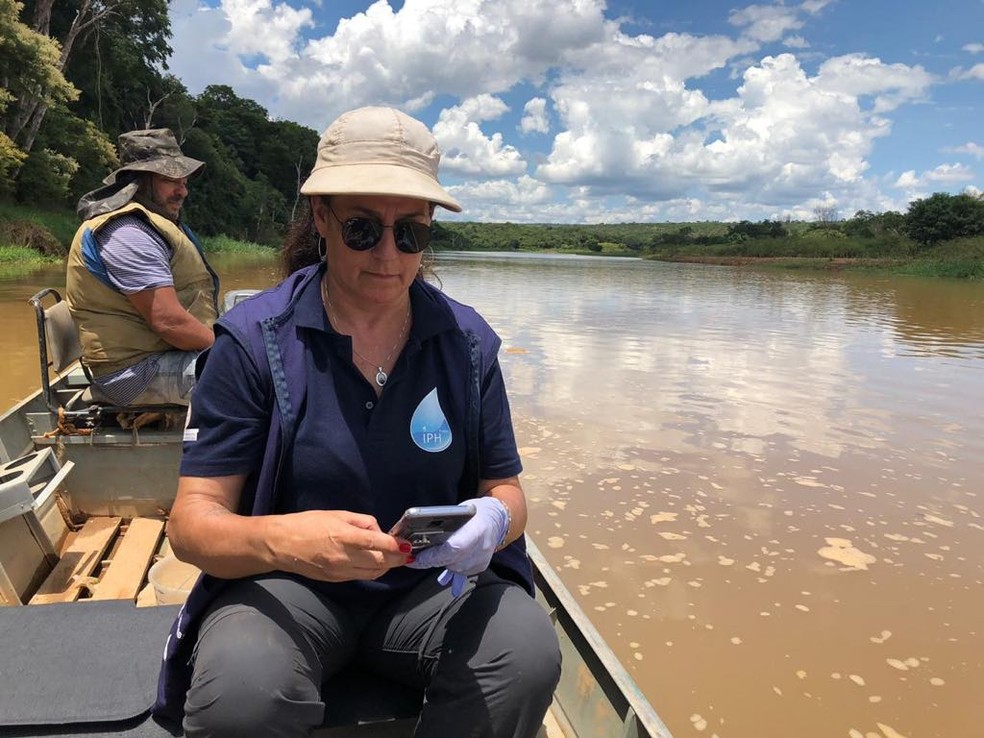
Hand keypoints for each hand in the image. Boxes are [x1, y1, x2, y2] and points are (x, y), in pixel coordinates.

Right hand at [273, 510, 409, 582]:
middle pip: (380, 562)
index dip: (396, 546)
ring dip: (387, 567)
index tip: (407, 545)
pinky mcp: (335, 580)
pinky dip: (372, 571)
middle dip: (397, 559)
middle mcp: (344, 556)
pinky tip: (377, 564)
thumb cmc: (307, 523)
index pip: (379, 544)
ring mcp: (340, 571)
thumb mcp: (337, 514)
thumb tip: (379, 532)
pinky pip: (360, 576)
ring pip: (373, 573)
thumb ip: (362, 522)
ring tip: (395, 560)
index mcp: (345, 536)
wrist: (280, 544)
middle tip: (406, 554)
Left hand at [406, 497, 508, 595]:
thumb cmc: (476, 511)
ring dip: (439, 563)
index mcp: (477, 530)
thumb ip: (444, 525)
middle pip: (450, 561)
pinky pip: (460, 572)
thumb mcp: (460, 512)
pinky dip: (450, 567)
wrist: (497, 519)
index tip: (417, 557)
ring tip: (428, 556)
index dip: (433, 556)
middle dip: (430, 561)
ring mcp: (481, 560)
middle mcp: (481, 548)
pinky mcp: (480, 567)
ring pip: (453, 569)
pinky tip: (444, 569)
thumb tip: (421, 535)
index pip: (453, 548)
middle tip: (414, 559)